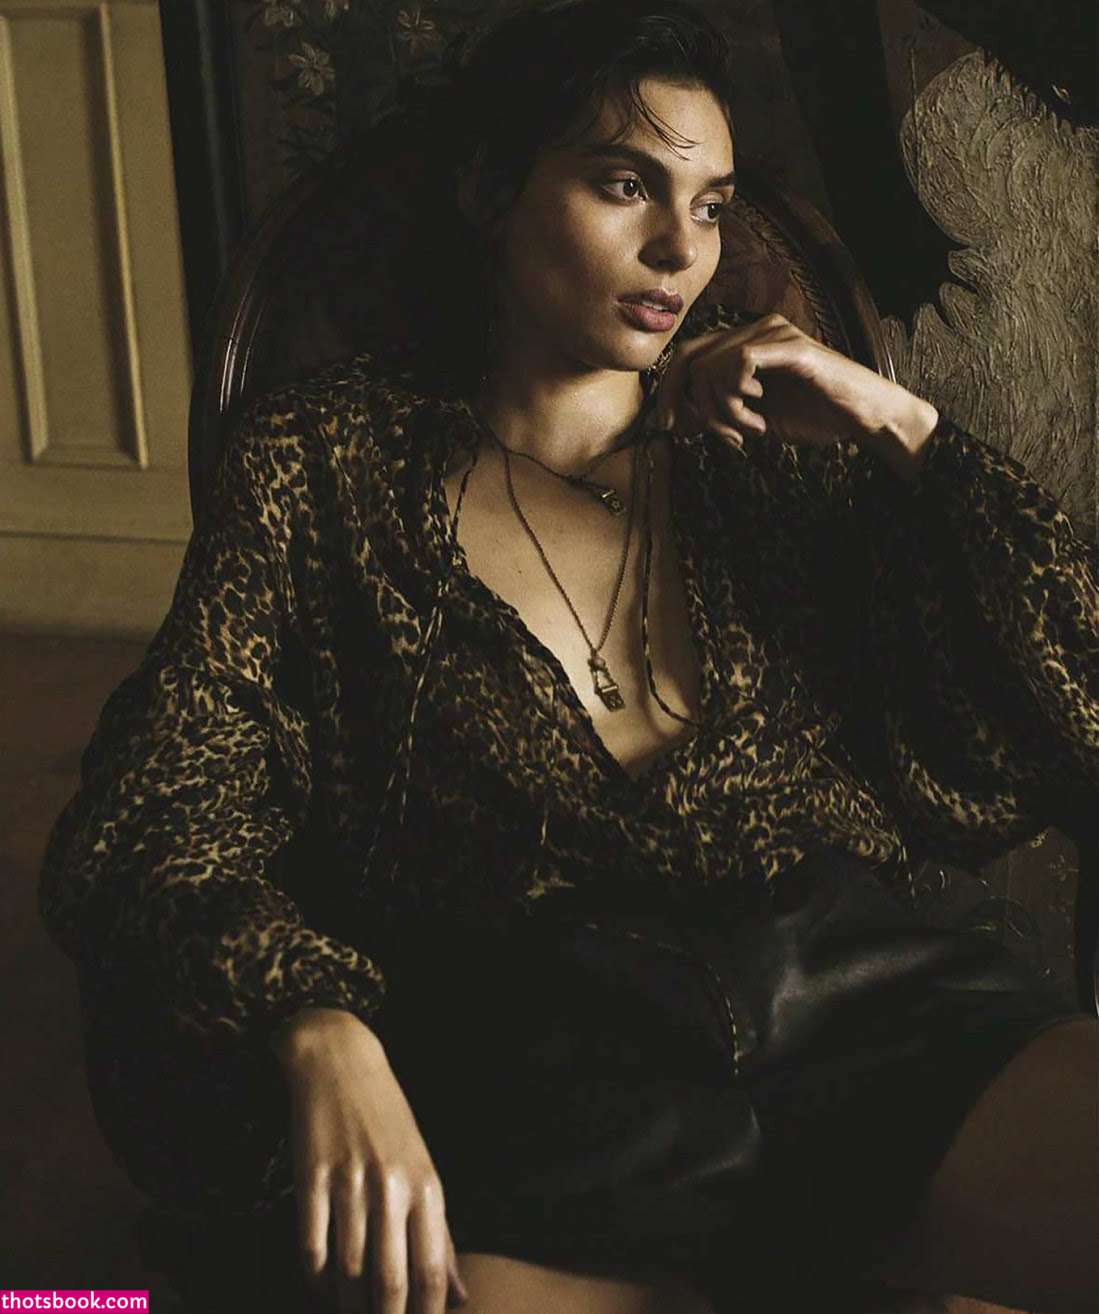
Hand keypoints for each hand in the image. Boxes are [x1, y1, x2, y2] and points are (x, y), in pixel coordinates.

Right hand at [270, 1007, 469, 1313]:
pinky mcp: (311, 1177)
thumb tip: (458, 1296)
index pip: (431, 1273)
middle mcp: (392, 1187)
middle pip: (390, 1282)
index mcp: (427, 1187)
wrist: (341, 1062)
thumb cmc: (388, 1123)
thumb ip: (440, 1235)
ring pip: (347, 1272)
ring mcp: (349, 1181)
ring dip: (345, 1306)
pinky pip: (311, 1248)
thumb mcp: (423, 1170)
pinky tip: (319, 1290)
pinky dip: (313, 1280)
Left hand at [652, 313, 938, 482]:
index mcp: (744, 343)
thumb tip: (672, 421)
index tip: (666, 425)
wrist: (859, 418)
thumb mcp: (750, 420)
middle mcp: (755, 330)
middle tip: (712, 434)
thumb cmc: (812, 416)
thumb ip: (715, 414)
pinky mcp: (789, 345)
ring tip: (750, 429)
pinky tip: (760, 418)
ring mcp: (773, 333)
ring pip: (711, 366)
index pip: (688, 355)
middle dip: (687, 402)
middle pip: (691, 358)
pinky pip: (739, 363)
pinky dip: (739, 401)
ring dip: (723, 411)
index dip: (669, 390)